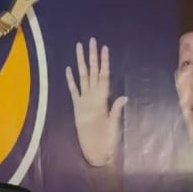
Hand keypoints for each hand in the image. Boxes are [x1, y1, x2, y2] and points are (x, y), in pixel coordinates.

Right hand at [65, 38, 126, 166]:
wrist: (97, 151)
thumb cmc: (107, 140)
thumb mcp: (114, 125)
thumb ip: (116, 111)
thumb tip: (124, 98)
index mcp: (103, 98)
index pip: (103, 75)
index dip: (104, 62)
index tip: (105, 48)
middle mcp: (93, 96)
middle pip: (92, 71)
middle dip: (92, 56)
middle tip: (92, 40)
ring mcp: (84, 100)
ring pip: (82, 77)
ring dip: (81, 62)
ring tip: (79, 48)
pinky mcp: (77, 107)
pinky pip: (73, 90)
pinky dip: (71, 80)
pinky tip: (69, 69)